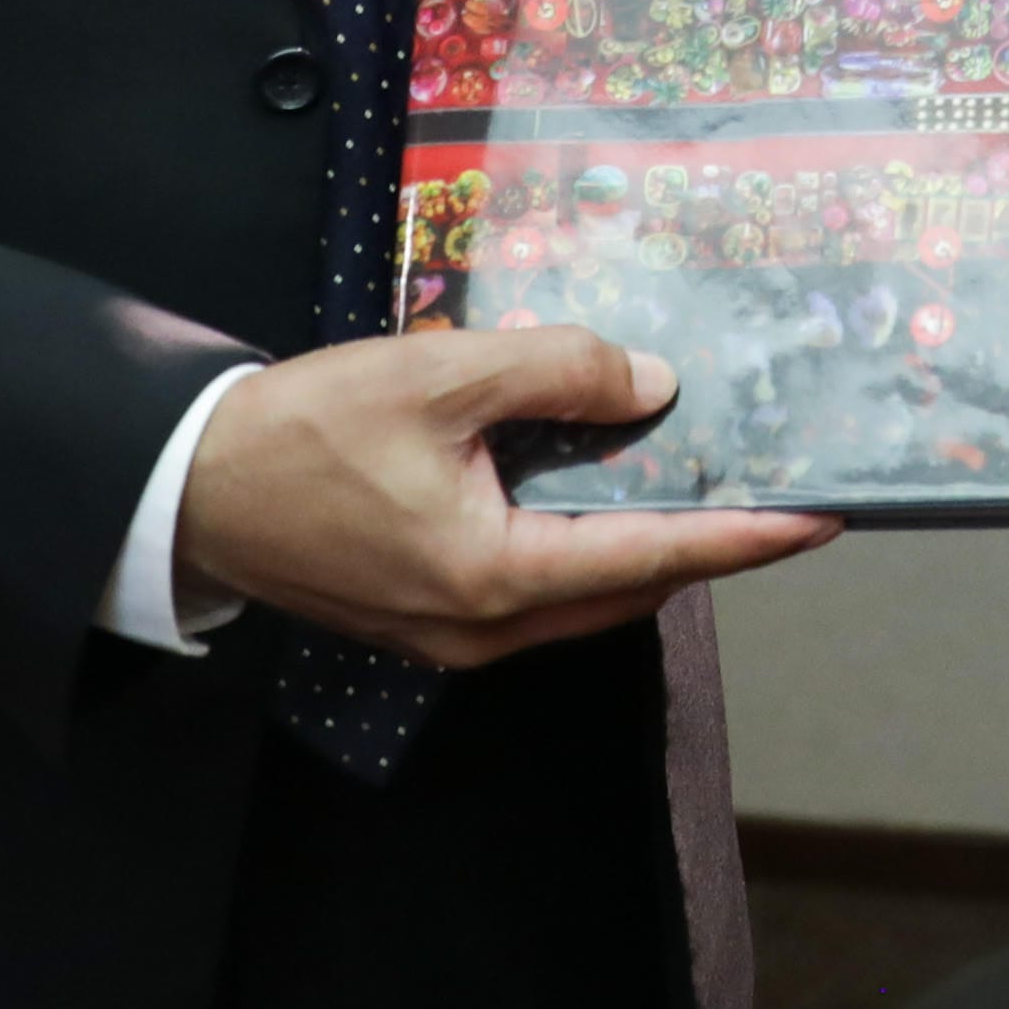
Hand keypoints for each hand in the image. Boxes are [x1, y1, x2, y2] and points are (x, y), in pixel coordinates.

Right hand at [175, 329, 834, 665]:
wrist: (189, 490)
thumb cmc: (302, 434)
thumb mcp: (437, 377)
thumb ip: (556, 372)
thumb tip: (649, 386)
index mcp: (494, 577)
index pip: (654, 556)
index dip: (745, 536)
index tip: (820, 518)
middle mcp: (485, 628)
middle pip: (628, 586)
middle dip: (704, 540)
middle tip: (769, 487)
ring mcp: (454, 636)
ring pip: (584, 593)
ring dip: (642, 543)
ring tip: (698, 482)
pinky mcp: (428, 619)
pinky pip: (536, 589)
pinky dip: (582, 546)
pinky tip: (596, 490)